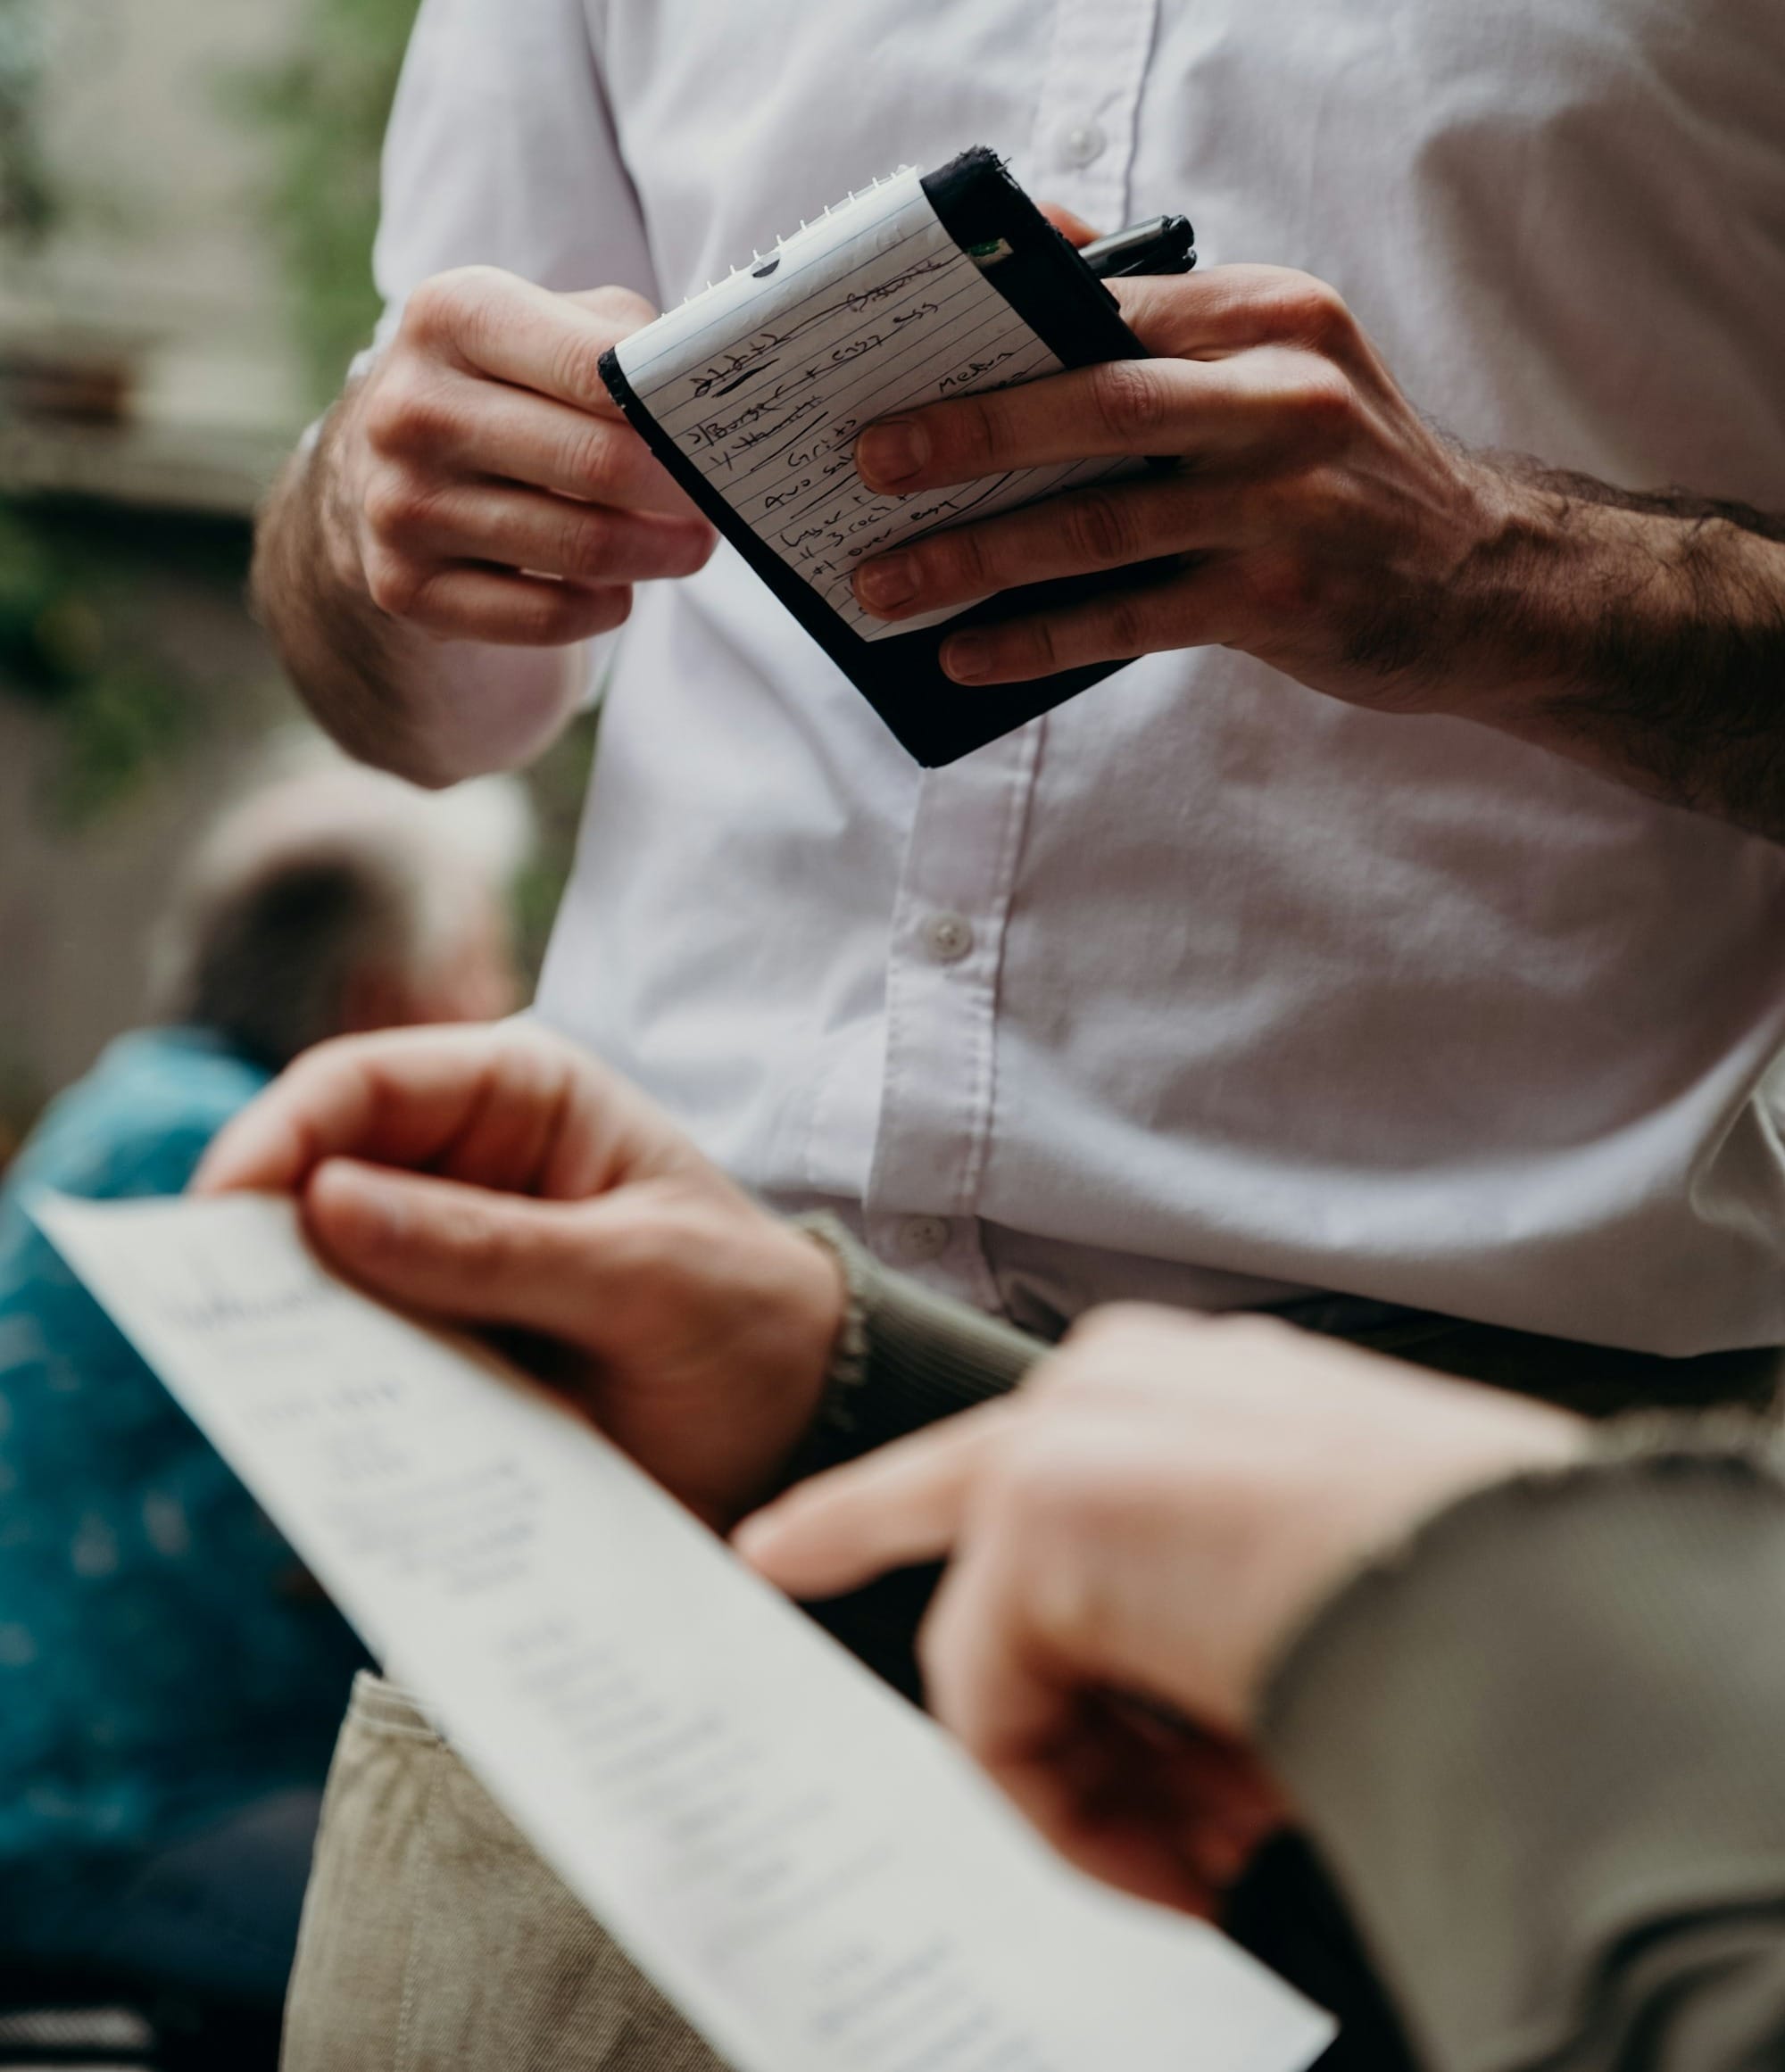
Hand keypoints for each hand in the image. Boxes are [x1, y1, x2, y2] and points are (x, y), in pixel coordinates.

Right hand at [193, 1025, 841, 1527]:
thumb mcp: (641, 1275)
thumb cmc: (749, 1316)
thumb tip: (327, 1205)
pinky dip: (331, 1396)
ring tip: (256, 1389)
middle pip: (315, 1182)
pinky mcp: (443, 1355)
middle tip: (209, 1317)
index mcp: (521, 1098)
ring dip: (289, 1329)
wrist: (804, 1425)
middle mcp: (464, 1169)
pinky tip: (316, 1438)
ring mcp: (444, 1267)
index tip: (221, 1212)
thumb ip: (495, 1247)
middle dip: (258, 1243)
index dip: (278, 1136)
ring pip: (322, 1282)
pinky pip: (358, 1366)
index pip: (360, 1085)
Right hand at [328, 270, 715, 647]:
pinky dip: (602, 608)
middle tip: (721, 504)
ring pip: (581, 548)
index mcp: (452, 315)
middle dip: (681, 493)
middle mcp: (412, 408)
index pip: (597, 367)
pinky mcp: (404, 586)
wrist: (387, 466)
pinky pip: (544, 617)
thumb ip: (628, 342)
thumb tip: (710, 386)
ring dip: (657, 555)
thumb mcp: (551, 326)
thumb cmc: (506, 387)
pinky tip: (617, 589)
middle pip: (598, 464)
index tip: (718, 437)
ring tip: (690, 546)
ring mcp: (399, 503)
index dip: (675, 410)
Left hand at [739, 1304, 1583, 1911]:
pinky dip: (1073, 1812)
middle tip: (774, 1559)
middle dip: (848, 1536)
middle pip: (944, 1488)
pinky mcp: (1040, 1510)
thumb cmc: (1473, 1589)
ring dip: (1092, 1777)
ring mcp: (1074, 1433)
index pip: (1042, 1439)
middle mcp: (1123, 1379)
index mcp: (1204, 1381)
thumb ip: (1204, 1615)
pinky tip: (1180, 1864)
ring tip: (1210, 1852)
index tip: (790, 1530)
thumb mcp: (1327, 1583)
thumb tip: (1177, 1716)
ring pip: (996, 1642)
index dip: (908, 1496)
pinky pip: (998, 1711)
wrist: (1530, 1592)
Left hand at [849, 264, 1526, 710]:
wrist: (1488, 580)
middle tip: (865, 462)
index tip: (892, 363)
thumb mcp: (1285, 361)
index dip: (991, 333)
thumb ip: (1167, 318)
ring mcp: (1287, 505)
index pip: (1107, 306)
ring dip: (977, 558)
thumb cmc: (1350, 469)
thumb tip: (1037, 249)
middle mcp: (1283, 398)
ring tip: (887, 584)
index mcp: (1269, 318)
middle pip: (1096, 405)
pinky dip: (1038, 638)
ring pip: (1098, 526)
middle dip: (967, 434)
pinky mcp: (1280, 603)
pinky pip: (1129, 619)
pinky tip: (968, 654)